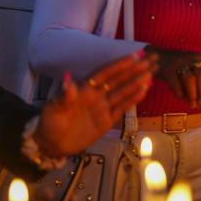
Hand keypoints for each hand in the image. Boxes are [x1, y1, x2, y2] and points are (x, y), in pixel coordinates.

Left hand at [35, 53, 154, 157]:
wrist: (52, 144)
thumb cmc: (50, 123)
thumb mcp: (53, 109)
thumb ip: (64, 96)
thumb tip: (68, 79)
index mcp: (84, 89)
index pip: (105, 74)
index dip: (119, 65)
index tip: (133, 56)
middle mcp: (96, 95)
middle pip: (118, 81)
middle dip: (133, 71)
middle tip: (149, 61)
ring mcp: (103, 107)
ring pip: (123, 92)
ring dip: (136, 83)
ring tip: (150, 74)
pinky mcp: (107, 120)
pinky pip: (122, 108)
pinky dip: (133, 100)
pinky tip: (144, 91)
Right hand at [146, 46, 200, 108]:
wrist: (157, 58)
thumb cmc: (178, 70)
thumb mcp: (192, 72)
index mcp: (200, 59)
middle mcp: (191, 58)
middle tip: (200, 104)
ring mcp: (179, 62)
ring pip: (190, 79)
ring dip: (192, 95)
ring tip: (192, 104)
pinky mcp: (168, 69)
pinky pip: (176, 83)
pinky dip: (180, 93)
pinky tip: (180, 96)